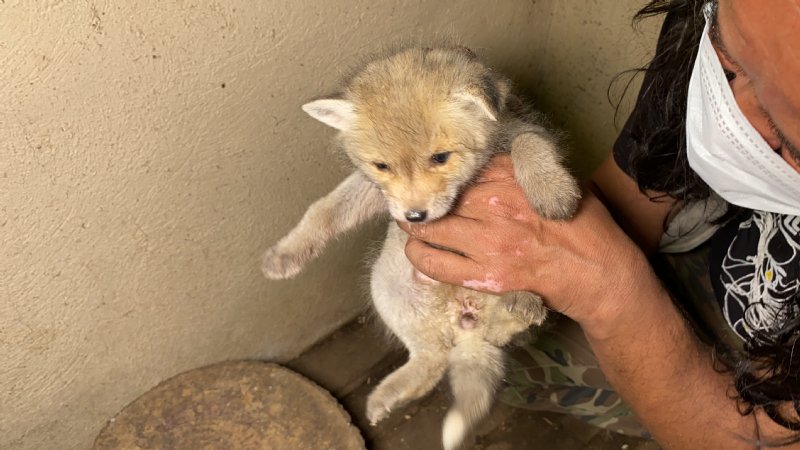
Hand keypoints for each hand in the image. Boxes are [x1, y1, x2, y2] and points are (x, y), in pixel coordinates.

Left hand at [398, 155, 653, 322]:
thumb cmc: (586, 227)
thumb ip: (521, 174)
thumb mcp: (557, 184)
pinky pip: (437, 265)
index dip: (448, 177)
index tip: (439, 181)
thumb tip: (490, 169)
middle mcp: (496, 204)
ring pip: (432, 228)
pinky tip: (417, 253)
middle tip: (416, 204)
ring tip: (412, 227)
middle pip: (443, 196)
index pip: (465, 170)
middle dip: (427, 201)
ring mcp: (489, 241)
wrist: (603, 274)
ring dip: (416, 228)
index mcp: (514, 177)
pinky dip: (421, 258)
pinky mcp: (488, 275)